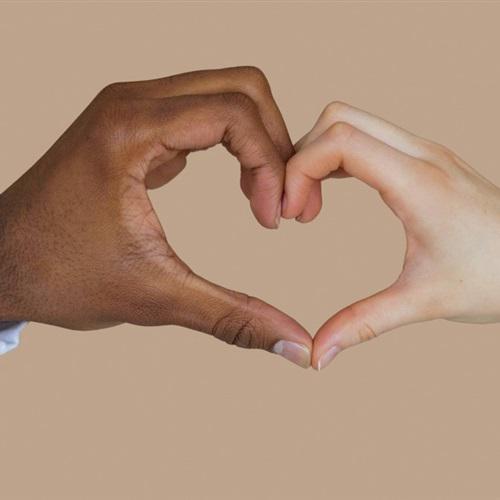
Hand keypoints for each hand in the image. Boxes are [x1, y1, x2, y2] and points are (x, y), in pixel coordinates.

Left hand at [0, 67, 311, 367]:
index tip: (274, 221)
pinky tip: (239, 187)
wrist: (0, 264)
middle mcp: (131, 103)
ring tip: (262, 198)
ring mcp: (131, 110)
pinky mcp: (134, 126)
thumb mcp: (155, 298)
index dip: (271, 166)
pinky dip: (234, 145)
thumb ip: (233, 318)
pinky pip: (203, 113)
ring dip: (258, 143)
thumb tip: (295, 345)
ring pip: (225, 95)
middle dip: (276, 144)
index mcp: (130, 129)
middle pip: (241, 88)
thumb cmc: (59, 275)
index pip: (236, 114)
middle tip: (283, 203)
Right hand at [283, 101, 499, 369]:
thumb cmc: (498, 278)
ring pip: (349, 123)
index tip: (290, 214)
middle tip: (295, 209)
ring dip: (317, 156)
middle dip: (301, 158)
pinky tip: (330, 193)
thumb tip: (314, 352)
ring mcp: (423, 152)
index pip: (339, 141)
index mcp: (418, 183)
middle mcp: (420, 155)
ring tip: (308, 205)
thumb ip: (361, 323)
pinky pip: (366, 138)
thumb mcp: (424, 302)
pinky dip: (336, 158)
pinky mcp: (423, 161)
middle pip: (338, 119)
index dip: (299, 170)